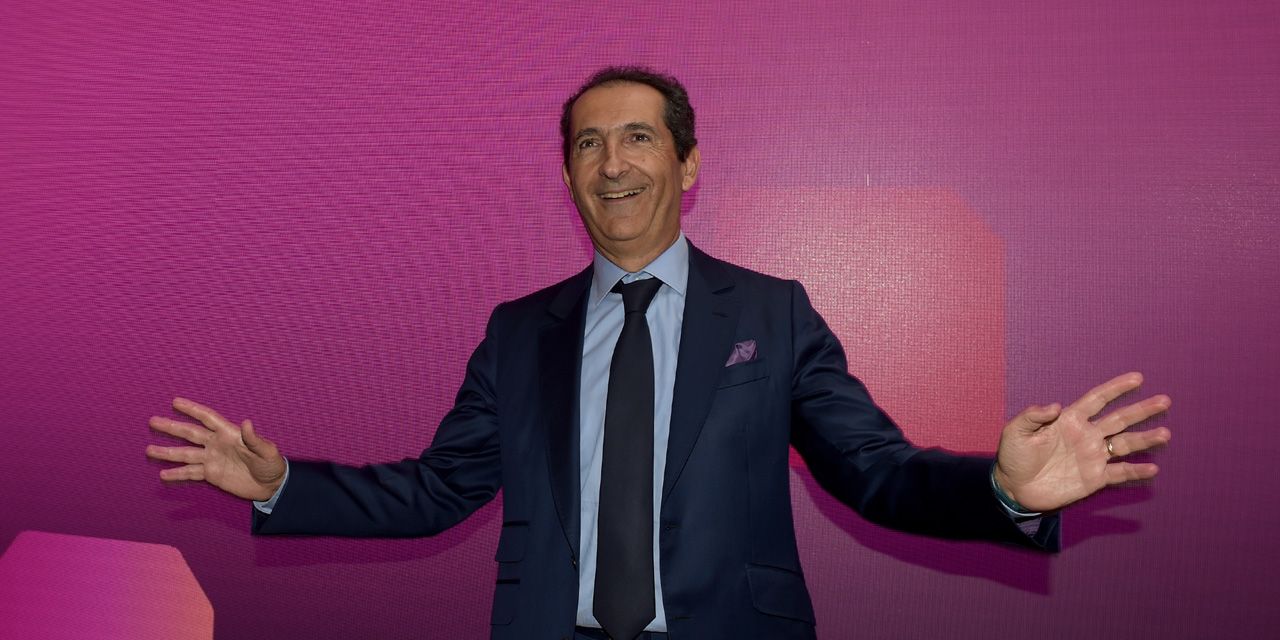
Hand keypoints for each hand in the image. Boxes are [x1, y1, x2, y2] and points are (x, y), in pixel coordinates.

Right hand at [147, 397, 285, 501]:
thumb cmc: (271, 464)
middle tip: (153, 421)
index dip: (193, 409)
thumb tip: (246, 422)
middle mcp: (217, 444)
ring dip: (168, 452)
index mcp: (230, 434)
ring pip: (185, 454)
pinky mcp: (211, 474)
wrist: (271, 485)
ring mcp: (212, 459)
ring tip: (149, 450)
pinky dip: (177, 474)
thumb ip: (255, 439)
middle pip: (190, 433)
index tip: (175, 402)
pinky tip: (163, 474)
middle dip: (172, 427)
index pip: (208, 418)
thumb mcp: (267, 452)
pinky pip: (191, 473)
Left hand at [993, 372, 1171, 511]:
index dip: (1116, 389)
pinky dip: (1136, 471)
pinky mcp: (1094, 478)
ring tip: (1165, 434)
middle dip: (1142, 410)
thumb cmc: (1014, 456)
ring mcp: (1092, 457)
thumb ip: (1032, 416)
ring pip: (1125, 444)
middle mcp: (1086, 436)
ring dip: (1145, 439)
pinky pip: (1119, 473)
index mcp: (1069, 420)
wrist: (1014, 488)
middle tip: (1164, 401)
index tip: (1137, 378)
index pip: (1097, 400)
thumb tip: (1055, 406)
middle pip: (1119, 419)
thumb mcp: (1015, 431)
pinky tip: (1152, 468)